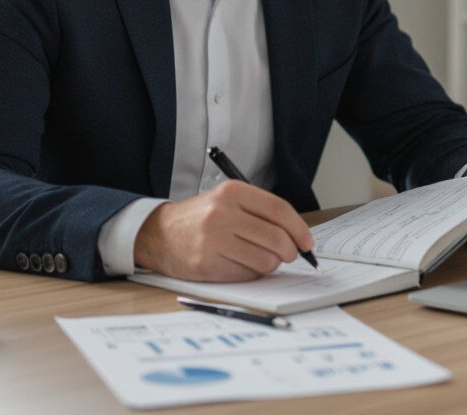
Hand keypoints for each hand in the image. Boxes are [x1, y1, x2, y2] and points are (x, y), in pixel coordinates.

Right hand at [133, 180, 314, 281]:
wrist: (158, 234)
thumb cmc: (202, 218)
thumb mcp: (228, 200)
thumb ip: (261, 212)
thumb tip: (299, 236)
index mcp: (232, 192)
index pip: (279, 210)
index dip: (299, 229)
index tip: (307, 242)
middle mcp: (222, 213)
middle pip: (276, 238)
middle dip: (290, 251)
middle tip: (289, 254)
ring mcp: (213, 240)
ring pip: (266, 260)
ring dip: (270, 263)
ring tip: (259, 257)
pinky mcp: (206, 264)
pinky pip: (247, 275)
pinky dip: (251, 273)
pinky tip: (240, 264)